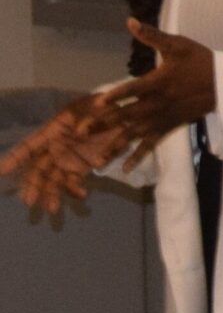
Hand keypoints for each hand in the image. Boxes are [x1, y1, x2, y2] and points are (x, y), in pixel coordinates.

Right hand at [3, 100, 118, 221]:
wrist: (120, 115)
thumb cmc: (101, 105)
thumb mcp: (96, 104)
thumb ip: (88, 117)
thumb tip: (80, 132)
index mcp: (53, 130)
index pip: (29, 145)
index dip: (15, 157)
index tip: (1, 170)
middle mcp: (55, 148)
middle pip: (38, 168)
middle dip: (32, 185)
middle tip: (29, 201)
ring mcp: (67, 159)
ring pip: (52, 179)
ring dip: (50, 194)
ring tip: (52, 208)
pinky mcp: (81, 167)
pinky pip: (73, 181)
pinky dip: (75, 189)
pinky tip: (81, 194)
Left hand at [94, 21, 218, 162]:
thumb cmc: (200, 60)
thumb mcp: (178, 44)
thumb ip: (152, 36)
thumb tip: (130, 22)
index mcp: (160, 81)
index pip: (135, 88)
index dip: (117, 95)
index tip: (98, 103)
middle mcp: (159, 102)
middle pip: (128, 114)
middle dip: (103, 124)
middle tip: (80, 132)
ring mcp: (163, 117)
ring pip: (135, 133)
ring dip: (115, 146)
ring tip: (96, 160)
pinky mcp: (169, 127)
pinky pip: (151, 143)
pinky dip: (138, 156)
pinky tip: (124, 169)